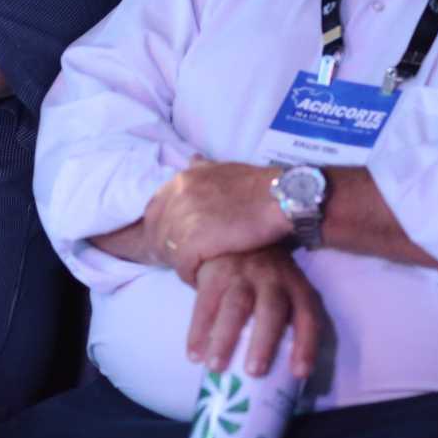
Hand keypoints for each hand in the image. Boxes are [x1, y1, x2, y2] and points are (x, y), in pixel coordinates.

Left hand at [143, 158, 289, 285]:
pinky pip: (182, 264)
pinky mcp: (193, 241)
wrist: (283, 197)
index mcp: (182, 179)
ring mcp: (183, 217)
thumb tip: (193, 160)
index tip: (173, 242)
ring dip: (177, 262)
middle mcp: (178, 195)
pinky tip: (200, 277)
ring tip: (190, 270)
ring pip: (167, 249)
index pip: (155, 209)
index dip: (162, 228)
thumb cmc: (260, 186)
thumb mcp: (224, 168)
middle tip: (180, 260)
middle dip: (164, 247)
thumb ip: (203, 169)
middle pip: (156, 230)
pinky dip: (189, 274)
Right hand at [186, 247, 325, 378]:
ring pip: (235, 306)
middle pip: (270, 310)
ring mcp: (241, 274)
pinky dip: (198, 331)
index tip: (299, 373)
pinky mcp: (214, 273)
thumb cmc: (265, 280)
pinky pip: (204, 304)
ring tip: (216, 366)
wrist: (234, 239)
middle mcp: (271, 279)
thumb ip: (287, 321)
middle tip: (254, 371)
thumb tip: (284, 374)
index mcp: (295, 287)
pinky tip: (194, 354)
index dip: (306, 345)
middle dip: (263, 342)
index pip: (307, 316)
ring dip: (225, 338)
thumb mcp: (285, 290)